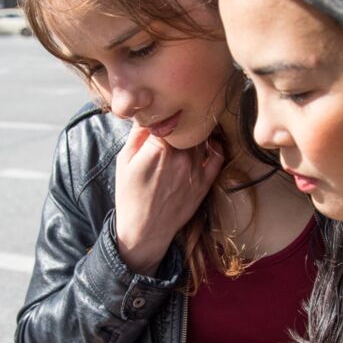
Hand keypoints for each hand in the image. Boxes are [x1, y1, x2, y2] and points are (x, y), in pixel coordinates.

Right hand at [113, 125, 223, 274]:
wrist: (145, 230)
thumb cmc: (130, 196)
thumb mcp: (124, 162)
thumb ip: (137, 135)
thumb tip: (147, 113)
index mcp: (158, 149)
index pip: (167, 117)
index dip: (164, 113)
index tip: (161, 112)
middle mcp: (180, 157)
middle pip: (187, 125)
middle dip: (181, 121)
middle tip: (177, 119)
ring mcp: (195, 170)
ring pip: (202, 138)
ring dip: (196, 132)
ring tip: (189, 129)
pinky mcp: (205, 183)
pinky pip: (217, 156)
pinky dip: (214, 146)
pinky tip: (207, 143)